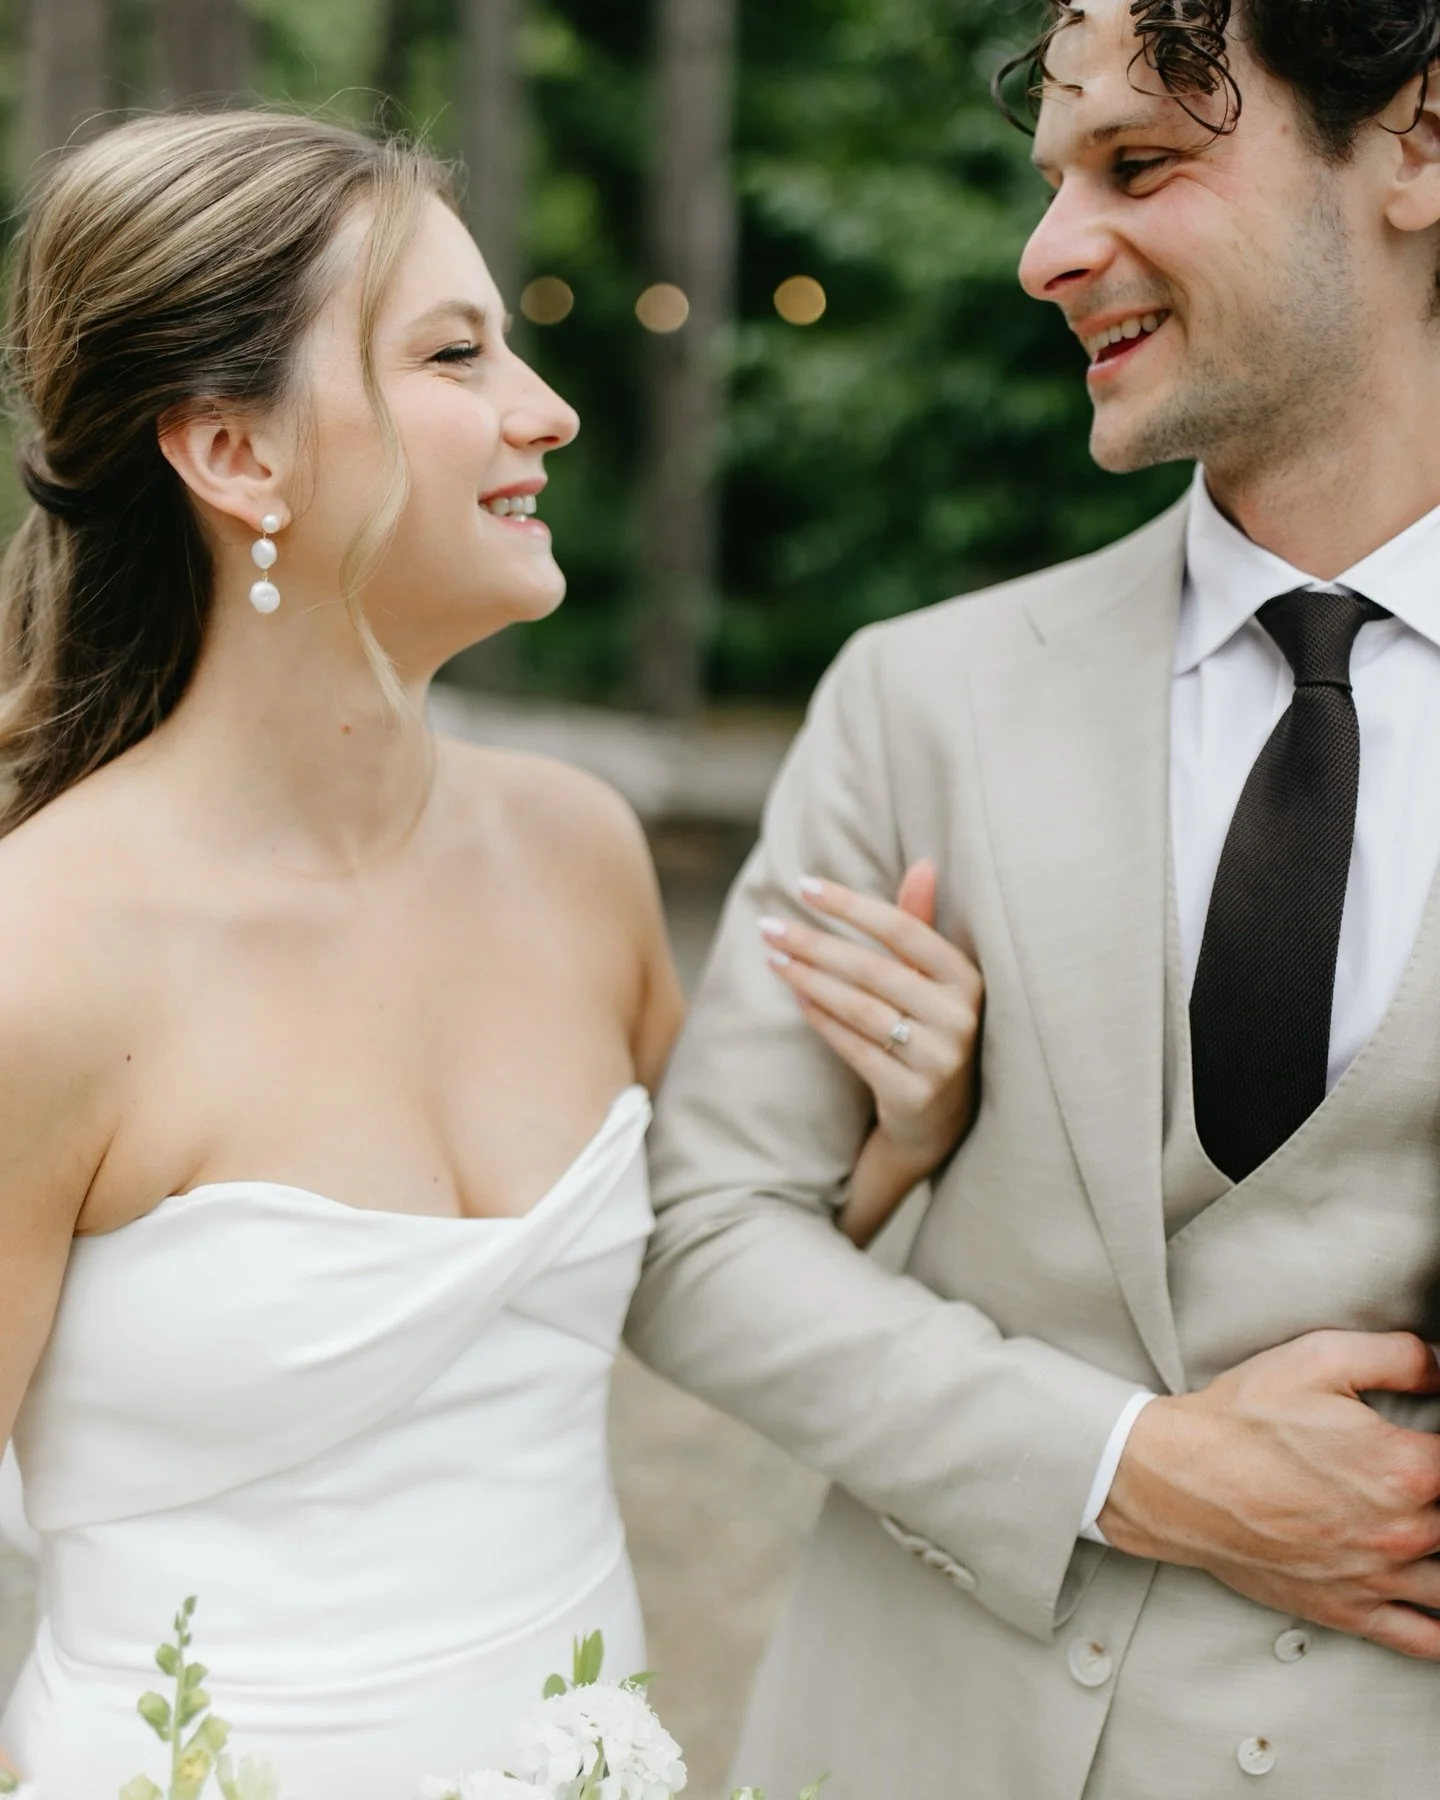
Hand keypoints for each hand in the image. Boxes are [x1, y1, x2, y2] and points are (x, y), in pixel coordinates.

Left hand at [760, 861, 982, 1244]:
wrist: (942, 1122)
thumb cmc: (930, 1030)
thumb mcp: (933, 980)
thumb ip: (920, 926)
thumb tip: (924, 864)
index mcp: (968, 979)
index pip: (904, 930)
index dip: (852, 905)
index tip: (803, 886)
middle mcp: (961, 1018)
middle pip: (874, 970)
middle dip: (816, 943)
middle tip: (769, 926)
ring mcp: (940, 1060)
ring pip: (861, 1009)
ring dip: (810, 980)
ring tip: (774, 959)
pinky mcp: (914, 1095)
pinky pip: (856, 1049)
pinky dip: (823, 1020)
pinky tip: (797, 997)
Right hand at [1100, 1330, 1439, 1658]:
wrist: (1177, 1479)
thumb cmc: (1242, 1421)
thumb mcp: (1318, 1359)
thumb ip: (1399, 1357)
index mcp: (1404, 1469)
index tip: (1435, 1448)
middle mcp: (1401, 1530)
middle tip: (1422, 1483)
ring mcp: (1375, 1577)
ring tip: (1432, 1535)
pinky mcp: (1346, 1609)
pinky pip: (1423, 1639)